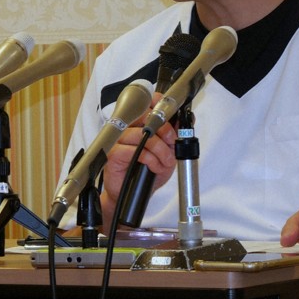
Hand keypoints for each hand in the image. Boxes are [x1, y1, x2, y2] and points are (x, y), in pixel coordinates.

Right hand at [99, 93, 178, 220]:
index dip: (158, 104)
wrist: (132, 195)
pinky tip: (153, 167)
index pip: (146, 103)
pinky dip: (149, 159)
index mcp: (138, 124)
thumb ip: (174, 137)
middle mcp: (127, 129)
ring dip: (159, 150)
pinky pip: (134, 150)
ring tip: (164, 162)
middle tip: (172, 143)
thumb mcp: (168, 154)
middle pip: (146, 117)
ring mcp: (119, 140)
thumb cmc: (146, 173)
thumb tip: (185, 121)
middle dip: (165, 131)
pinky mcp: (114, 153)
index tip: (170, 114)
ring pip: (142, 135)